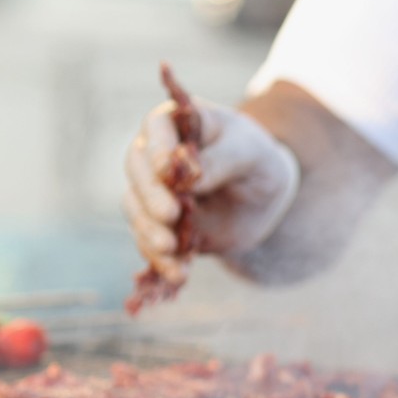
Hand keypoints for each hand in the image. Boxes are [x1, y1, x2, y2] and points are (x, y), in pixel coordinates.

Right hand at [124, 95, 300, 280]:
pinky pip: (148, 242)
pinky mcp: (157, 226)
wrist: (262, 198)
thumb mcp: (251, 154)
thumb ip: (222, 160)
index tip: (167, 169)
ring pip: (135, 208)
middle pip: (136, 169)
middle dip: (150, 194)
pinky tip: (178, 274)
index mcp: (176, 123)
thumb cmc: (256, 161)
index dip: (157, 148)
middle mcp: (153, 155)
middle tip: (170, 215)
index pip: (156, 127)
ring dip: (149, 231)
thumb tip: (191, 178)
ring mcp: (151, 192)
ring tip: (171, 251)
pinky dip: (161, 260)